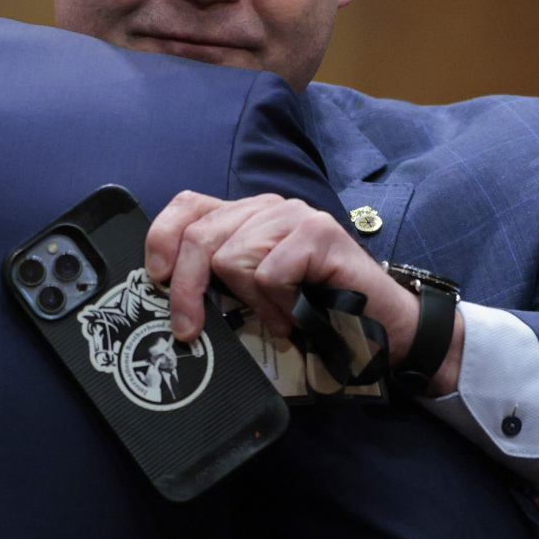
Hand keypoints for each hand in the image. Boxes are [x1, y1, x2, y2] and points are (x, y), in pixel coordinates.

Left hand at [143, 192, 464, 395]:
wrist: (380, 329)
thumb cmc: (315, 316)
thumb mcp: (252, 300)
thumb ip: (217, 287)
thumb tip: (167, 302)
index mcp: (246, 217)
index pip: (188, 206)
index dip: (162, 239)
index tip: (158, 280)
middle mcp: (268, 207)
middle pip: (199, 236)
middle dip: (186, 292)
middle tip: (191, 332)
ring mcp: (294, 216)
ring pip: (231, 257)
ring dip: (250, 304)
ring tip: (278, 318)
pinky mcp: (318, 233)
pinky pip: (267, 272)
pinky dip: (277, 305)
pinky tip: (299, 315)